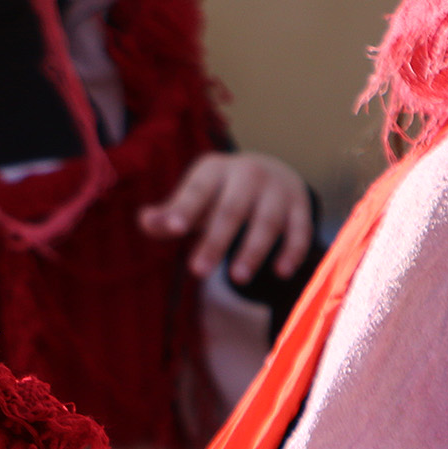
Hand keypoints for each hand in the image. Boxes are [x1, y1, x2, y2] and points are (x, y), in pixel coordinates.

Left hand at [139, 150, 310, 282]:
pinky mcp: (300, 206)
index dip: (185, 208)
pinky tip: (280, 273)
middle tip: (197, 271)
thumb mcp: (193, 199)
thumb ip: (169, 214)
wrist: (271, 174)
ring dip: (252, 250)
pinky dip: (292, 251)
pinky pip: (299, 229)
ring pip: (267, 221)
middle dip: (215, 241)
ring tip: (236, 279)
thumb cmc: (218, 195)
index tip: (172, 228)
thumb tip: (147, 221)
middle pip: (232, 209)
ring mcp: (277, 190)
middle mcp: (248, 174)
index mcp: (214, 170)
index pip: (198, 190)